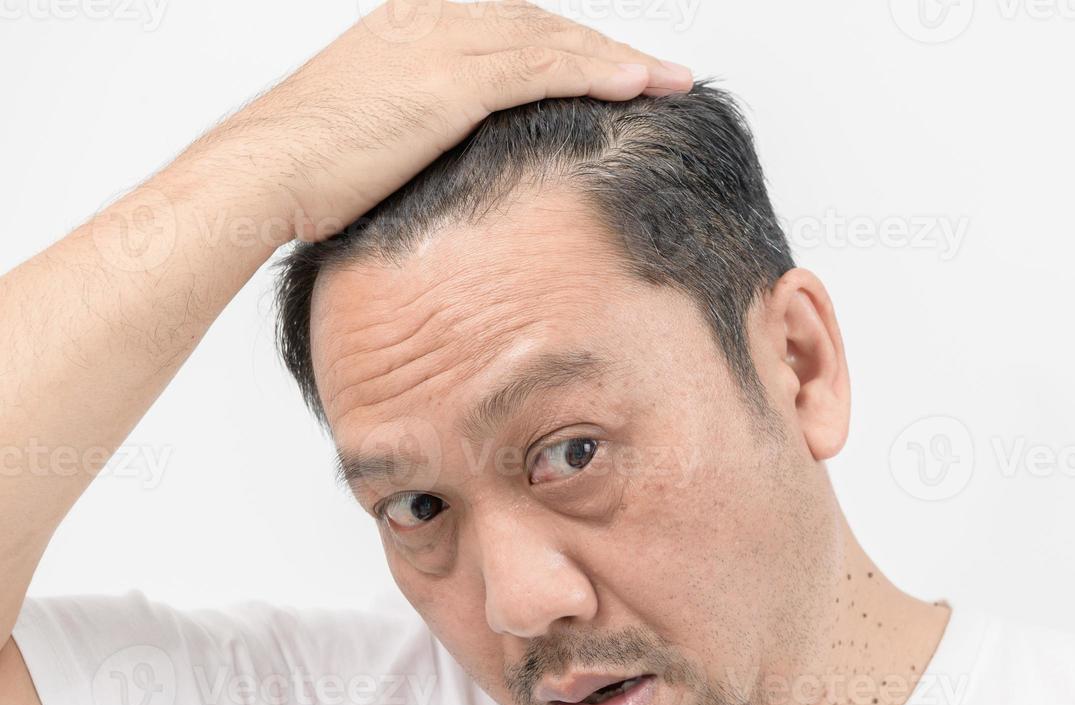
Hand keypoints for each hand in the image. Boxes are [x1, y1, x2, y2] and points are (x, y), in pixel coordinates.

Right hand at [188, 0, 691, 239]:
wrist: (264, 173)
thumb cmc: (305, 173)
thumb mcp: (372, 140)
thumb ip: (419, 135)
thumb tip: (449, 171)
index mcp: (410, 26)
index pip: (511, 28)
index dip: (567, 48)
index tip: (609, 70)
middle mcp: (431, 20)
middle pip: (541, 25)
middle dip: (602, 48)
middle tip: (656, 72)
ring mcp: (443, 44)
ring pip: (554, 41)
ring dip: (618, 60)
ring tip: (669, 80)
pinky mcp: (455, 81)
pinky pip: (545, 69)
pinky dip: (598, 74)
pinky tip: (638, 86)